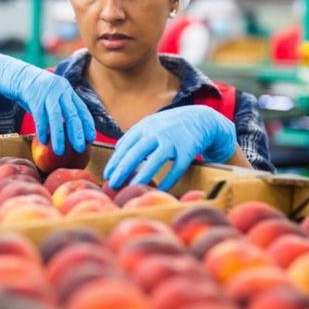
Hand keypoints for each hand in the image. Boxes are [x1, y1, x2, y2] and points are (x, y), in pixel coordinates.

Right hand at [0, 46, 94, 155]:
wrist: (14, 74)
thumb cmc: (32, 91)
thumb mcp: (50, 97)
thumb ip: (59, 109)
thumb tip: (68, 131)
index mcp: (67, 90)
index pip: (81, 109)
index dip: (87, 124)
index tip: (91, 138)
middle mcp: (60, 89)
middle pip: (72, 114)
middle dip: (77, 133)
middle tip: (79, 148)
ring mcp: (47, 91)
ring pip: (56, 117)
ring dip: (59, 136)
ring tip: (60, 151)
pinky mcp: (33, 95)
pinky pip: (40, 116)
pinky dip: (42, 130)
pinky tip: (43, 141)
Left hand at [104, 105, 236, 190]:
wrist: (200, 118)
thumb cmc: (171, 125)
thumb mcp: (151, 124)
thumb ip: (135, 135)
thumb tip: (117, 148)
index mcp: (145, 126)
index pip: (125, 145)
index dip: (115, 161)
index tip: (107, 175)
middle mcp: (157, 132)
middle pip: (137, 152)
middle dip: (123, 169)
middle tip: (113, 184)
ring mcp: (173, 141)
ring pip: (155, 160)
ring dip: (143, 175)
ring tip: (131, 188)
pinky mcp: (188, 150)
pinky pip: (176, 168)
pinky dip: (168, 180)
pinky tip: (159, 190)